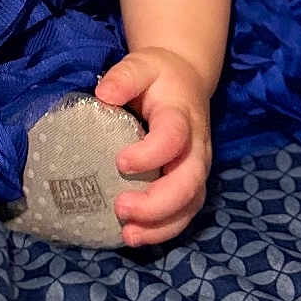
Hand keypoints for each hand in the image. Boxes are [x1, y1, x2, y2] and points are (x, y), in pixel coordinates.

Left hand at [94, 45, 213, 247]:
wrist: (187, 80)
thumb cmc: (159, 75)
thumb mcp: (141, 65)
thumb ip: (124, 77)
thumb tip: (103, 95)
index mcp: (182, 115)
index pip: (173, 138)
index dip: (150, 154)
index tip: (120, 162)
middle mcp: (196, 146)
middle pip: (188, 182)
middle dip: (157, 203)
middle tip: (121, 208)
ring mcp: (197, 168)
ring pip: (190, 205)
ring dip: (162, 226)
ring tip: (129, 235)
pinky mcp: (192, 183)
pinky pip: (185, 213)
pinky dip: (164, 230)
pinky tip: (136, 236)